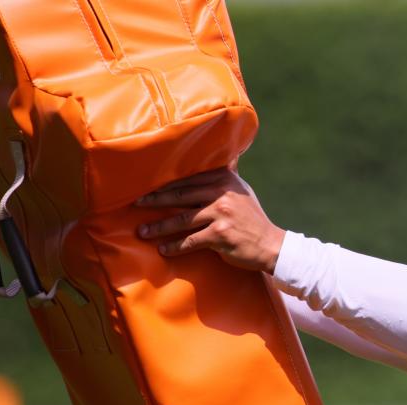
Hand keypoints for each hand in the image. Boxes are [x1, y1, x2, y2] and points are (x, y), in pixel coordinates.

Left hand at [136, 167, 285, 273]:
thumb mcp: (242, 190)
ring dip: (159, 227)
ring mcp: (220, 214)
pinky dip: (175, 247)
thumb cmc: (252, 219)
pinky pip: (190, 240)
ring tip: (142, 232)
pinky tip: (163, 250)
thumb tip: (223, 153)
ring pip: (181, 219)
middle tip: (135, 204)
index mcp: (224, 179)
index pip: (187, 179)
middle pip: (179, 195)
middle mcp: (221, 193)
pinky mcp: (220, 235)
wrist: (270, 245)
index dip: (164, 183)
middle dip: (155, 200)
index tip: (145, 186)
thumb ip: (228, 173)